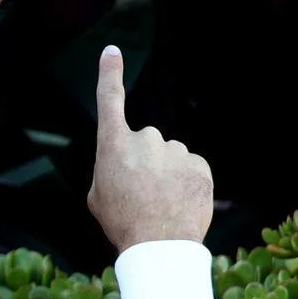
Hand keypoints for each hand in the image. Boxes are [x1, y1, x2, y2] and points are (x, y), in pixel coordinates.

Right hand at [85, 45, 213, 251]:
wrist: (160, 246)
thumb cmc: (123, 223)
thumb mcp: (98, 197)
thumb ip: (109, 169)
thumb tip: (124, 163)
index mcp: (114, 146)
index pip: (109, 100)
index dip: (109, 74)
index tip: (112, 51)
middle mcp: (145, 139)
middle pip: (145, 143)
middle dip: (144, 162)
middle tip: (140, 195)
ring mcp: (175, 151)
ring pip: (170, 157)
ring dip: (166, 175)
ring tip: (161, 205)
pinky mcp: (199, 165)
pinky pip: (190, 169)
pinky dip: (186, 184)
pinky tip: (179, 205)